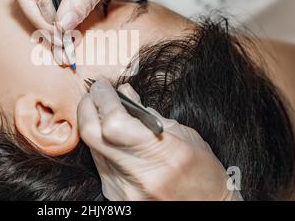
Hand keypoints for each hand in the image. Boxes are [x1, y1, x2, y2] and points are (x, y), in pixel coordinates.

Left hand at [77, 79, 240, 200]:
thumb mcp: (186, 137)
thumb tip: (125, 93)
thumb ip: (150, 115)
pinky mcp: (115, 196)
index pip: (114, 123)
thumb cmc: (204, 175)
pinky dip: (102, 144)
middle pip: (91, 135)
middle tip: (95, 93)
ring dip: (94, 124)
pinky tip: (111, 136)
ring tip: (104, 110)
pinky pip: (99, 163)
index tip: (102, 86)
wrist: (206, 210)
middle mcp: (139, 176)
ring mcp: (124, 190)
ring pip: (93, 147)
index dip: (103, 99)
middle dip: (88, 107)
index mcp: (163, 156)